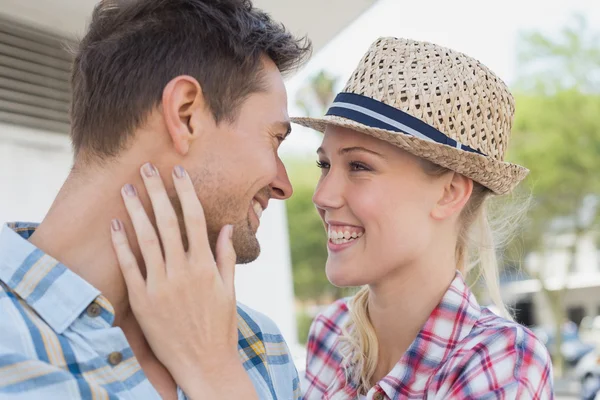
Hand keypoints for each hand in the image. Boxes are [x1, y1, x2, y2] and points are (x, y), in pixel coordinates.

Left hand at [110, 163, 256, 398]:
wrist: (204, 363)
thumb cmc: (219, 326)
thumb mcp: (228, 290)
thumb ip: (224, 256)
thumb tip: (224, 227)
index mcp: (205, 265)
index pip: (194, 219)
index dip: (185, 192)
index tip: (177, 172)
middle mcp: (182, 271)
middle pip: (167, 222)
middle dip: (157, 191)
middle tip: (146, 168)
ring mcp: (160, 285)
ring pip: (146, 239)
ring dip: (135, 211)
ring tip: (127, 189)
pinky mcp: (143, 301)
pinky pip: (129, 267)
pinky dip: (121, 245)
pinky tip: (115, 226)